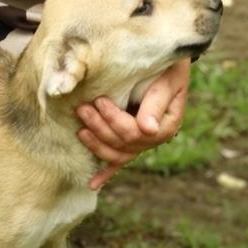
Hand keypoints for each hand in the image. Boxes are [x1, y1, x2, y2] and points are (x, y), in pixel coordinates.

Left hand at [76, 59, 189, 189]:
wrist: (165, 62)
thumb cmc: (167, 66)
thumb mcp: (167, 79)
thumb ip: (156, 102)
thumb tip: (147, 130)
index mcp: (166, 125)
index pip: (136, 132)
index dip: (115, 120)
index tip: (100, 100)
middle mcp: (154, 138)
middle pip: (124, 144)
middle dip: (100, 128)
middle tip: (82, 109)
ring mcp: (141, 143)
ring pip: (117, 154)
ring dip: (96, 144)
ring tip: (80, 129)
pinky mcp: (130, 142)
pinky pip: (119, 162)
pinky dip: (106, 174)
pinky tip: (93, 185)